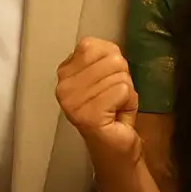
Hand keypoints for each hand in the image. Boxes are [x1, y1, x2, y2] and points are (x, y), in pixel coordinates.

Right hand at [56, 37, 141, 164]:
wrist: (114, 146)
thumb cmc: (112, 110)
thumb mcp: (106, 74)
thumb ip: (104, 57)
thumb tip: (110, 51)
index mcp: (64, 72)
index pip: (94, 45)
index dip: (112, 62)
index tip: (107, 84)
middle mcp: (63, 85)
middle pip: (111, 59)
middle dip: (121, 78)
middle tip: (113, 98)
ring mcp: (72, 101)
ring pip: (119, 76)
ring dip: (126, 93)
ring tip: (115, 107)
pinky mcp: (87, 114)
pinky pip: (121, 91)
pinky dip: (128, 102)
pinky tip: (117, 115)